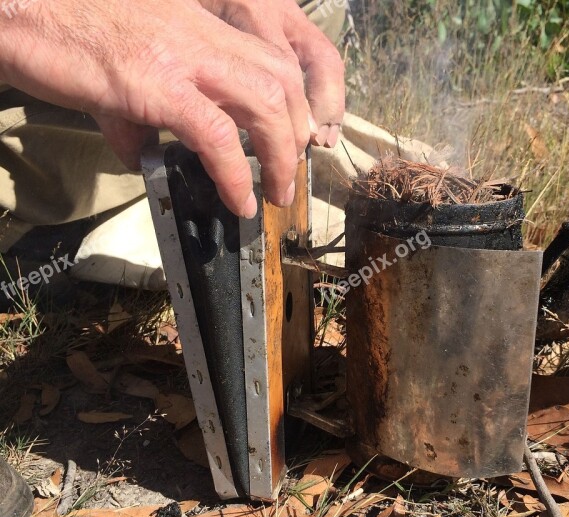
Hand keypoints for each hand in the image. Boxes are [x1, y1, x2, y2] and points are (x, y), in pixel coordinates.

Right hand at [0, 0, 344, 216]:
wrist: (15, 9)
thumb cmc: (59, 34)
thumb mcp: (118, 73)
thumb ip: (139, 113)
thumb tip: (143, 154)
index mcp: (198, 26)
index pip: (270, 58)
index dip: (291, 104)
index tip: (287, 142)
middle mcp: (201, 34)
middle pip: (282, 79)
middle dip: (297, 133)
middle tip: (286, 176)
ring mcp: (183, 55)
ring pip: (266, 102)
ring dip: (280, 156)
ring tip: (274, 195)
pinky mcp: (157, 83)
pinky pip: (217, 134)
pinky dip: (235, 175)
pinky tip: (238, 202)